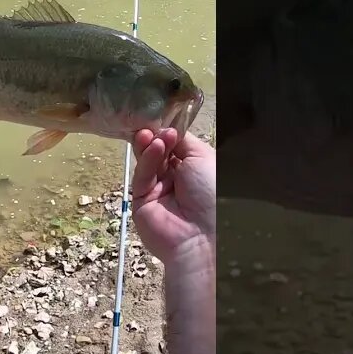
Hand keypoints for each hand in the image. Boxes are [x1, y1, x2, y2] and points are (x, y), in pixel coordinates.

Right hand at [131, 128, 215, 263]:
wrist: (203, 233)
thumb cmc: (211, 191)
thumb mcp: (202, 157)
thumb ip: (183, 141)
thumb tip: (166, 129)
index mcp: (193, 169)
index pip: (174, 146)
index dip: (168, 132)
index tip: (163, 120)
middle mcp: (175, 179)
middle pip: (158, 152)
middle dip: (155, 137)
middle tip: (152, 126)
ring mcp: (157, 190)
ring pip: (147, 162)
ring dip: (149, 146)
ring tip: (150, 134)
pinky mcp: (140, 201)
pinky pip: (142, 176)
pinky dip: (147, 160)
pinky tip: (155, 147)